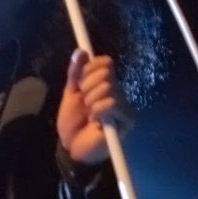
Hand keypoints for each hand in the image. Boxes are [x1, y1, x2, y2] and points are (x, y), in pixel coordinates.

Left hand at [56, 49, 132, 165]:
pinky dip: (98, 111)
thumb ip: (75, 73)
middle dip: (87, 88)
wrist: (71, 147)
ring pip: (107, 88)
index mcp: (105, 83)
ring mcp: (124, 105)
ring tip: (89, 114)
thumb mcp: (71, 94)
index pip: (105, 62)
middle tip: (84, 103)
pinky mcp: (127, 119)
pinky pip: (112, 103)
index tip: (79, 85)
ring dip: (91, 102)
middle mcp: (117, 91)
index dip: (89, 70)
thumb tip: (80, 51)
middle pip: (105, 73)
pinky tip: (96, 122)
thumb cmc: (72, 122)